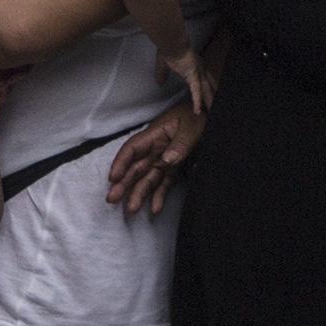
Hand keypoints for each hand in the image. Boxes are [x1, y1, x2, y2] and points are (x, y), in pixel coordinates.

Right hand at [105, 99, 206, 218]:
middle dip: (123, 184)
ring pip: (148, 178)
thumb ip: (179, 144)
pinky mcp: (176, 168)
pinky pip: (165, 183)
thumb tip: (166, 160)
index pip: (132, 149)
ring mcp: (165, 159)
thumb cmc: (200, 116)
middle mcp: (157, 148)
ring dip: (139, 194)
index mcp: (156, 134)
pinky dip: (160, 195)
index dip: (120, 163)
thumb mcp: (191, 127)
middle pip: (136, 167)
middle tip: (112, 199)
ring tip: (131, 210)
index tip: (113, 178)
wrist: (213, 115)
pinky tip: (155, 208)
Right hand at [162, 47, 214, 113]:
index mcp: (196, 64)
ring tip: (211, 113)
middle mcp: (200, 69)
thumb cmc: (169, 47)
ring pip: (206, 91)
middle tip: (215, 106)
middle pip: (209, 86)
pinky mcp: (193, 76)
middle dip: (212, 96)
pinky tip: (197, 111)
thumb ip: (162, 74)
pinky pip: (196, 92)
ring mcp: (198, 73)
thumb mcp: (164, 63)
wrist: (172, 42)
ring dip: (208, 102)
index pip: (205, 79)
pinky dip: (197, 102)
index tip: (211, 93)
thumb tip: (159, 82)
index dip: (208, 87)